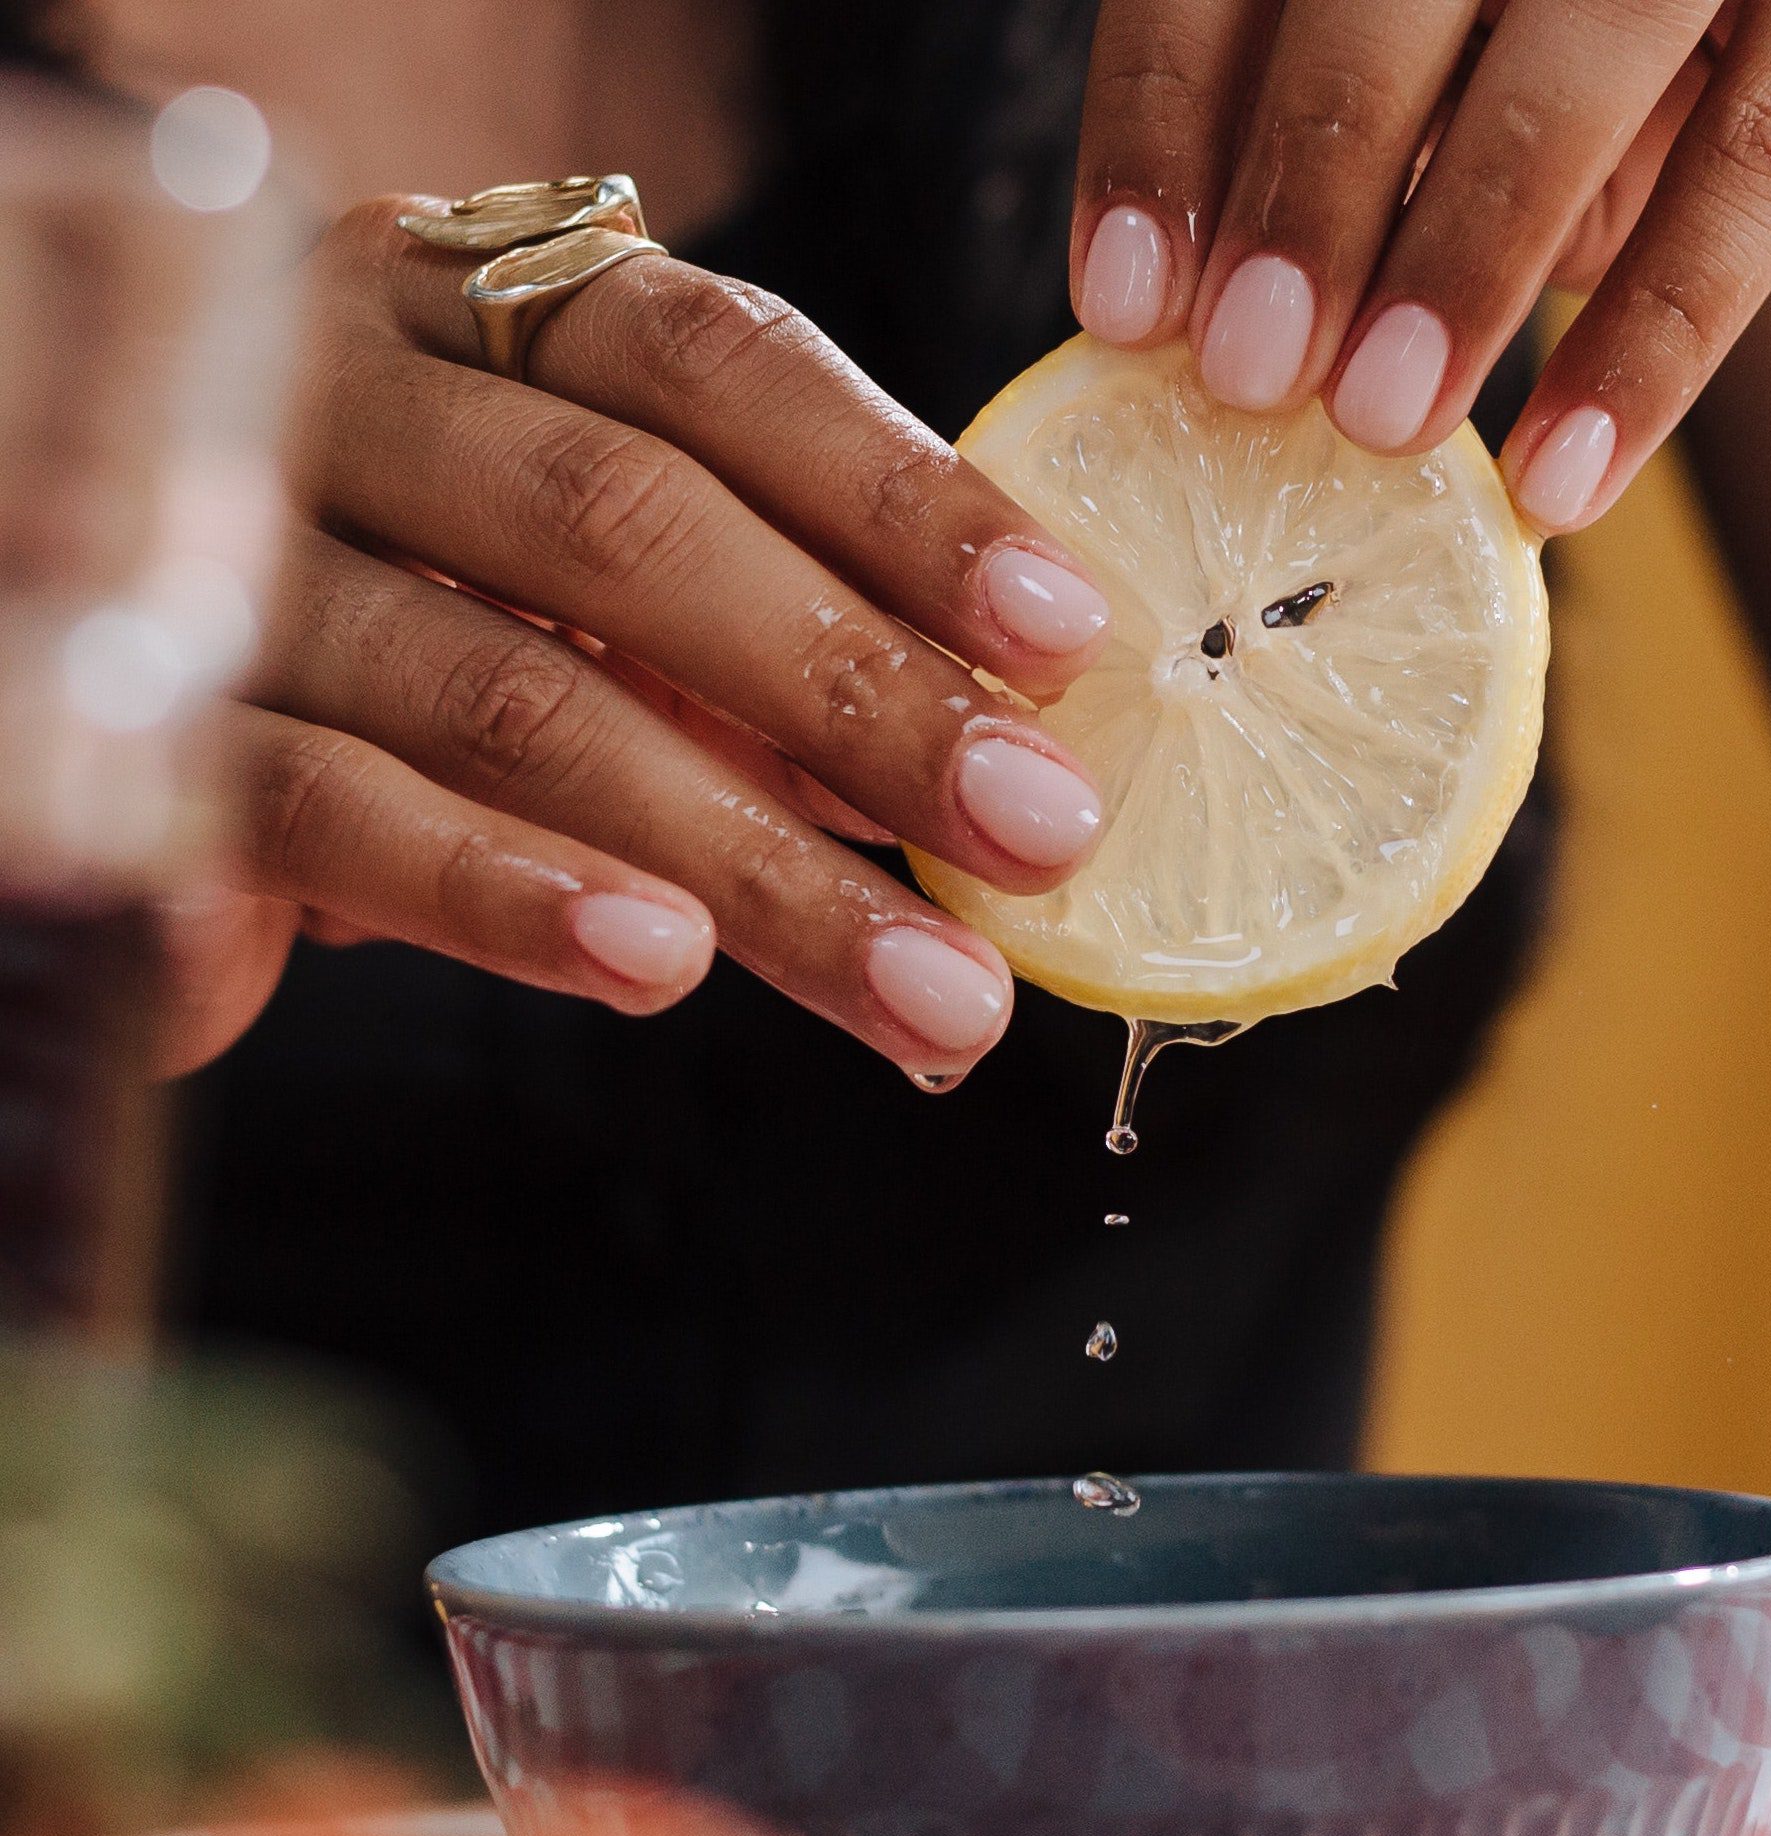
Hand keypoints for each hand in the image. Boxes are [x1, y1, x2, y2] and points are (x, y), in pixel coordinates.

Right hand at [164, 199, 1114, 1079]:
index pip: (713, 362)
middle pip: (628, 523)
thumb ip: (741, 636)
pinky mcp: (153, 736)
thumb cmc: (395, 613)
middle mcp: (334, 386)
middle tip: (1039, 833)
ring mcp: (222, 553)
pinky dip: (514, 894)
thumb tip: (981, 755)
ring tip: (922, 986)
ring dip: (749, 861)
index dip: (901, 498)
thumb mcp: (575, 592)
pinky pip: (341, 813)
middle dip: (860, 692)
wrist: (91, 674)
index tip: (1066, 636)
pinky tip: (658, 966)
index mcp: (465, 307)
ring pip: (512, 696)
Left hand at [1071, 0, 1770, 531]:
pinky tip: (1556, 483)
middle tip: (1246, 375)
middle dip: (1307, 192)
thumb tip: (1173, 330)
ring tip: (1378, 426)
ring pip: (1578, 58)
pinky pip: (1763, 166)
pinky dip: (1651, 340)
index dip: (1168, 124)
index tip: (1121, 307)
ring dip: (1462, 256)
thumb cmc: (1582, 106)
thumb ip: (1317, 170)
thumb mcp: (1431, 118)